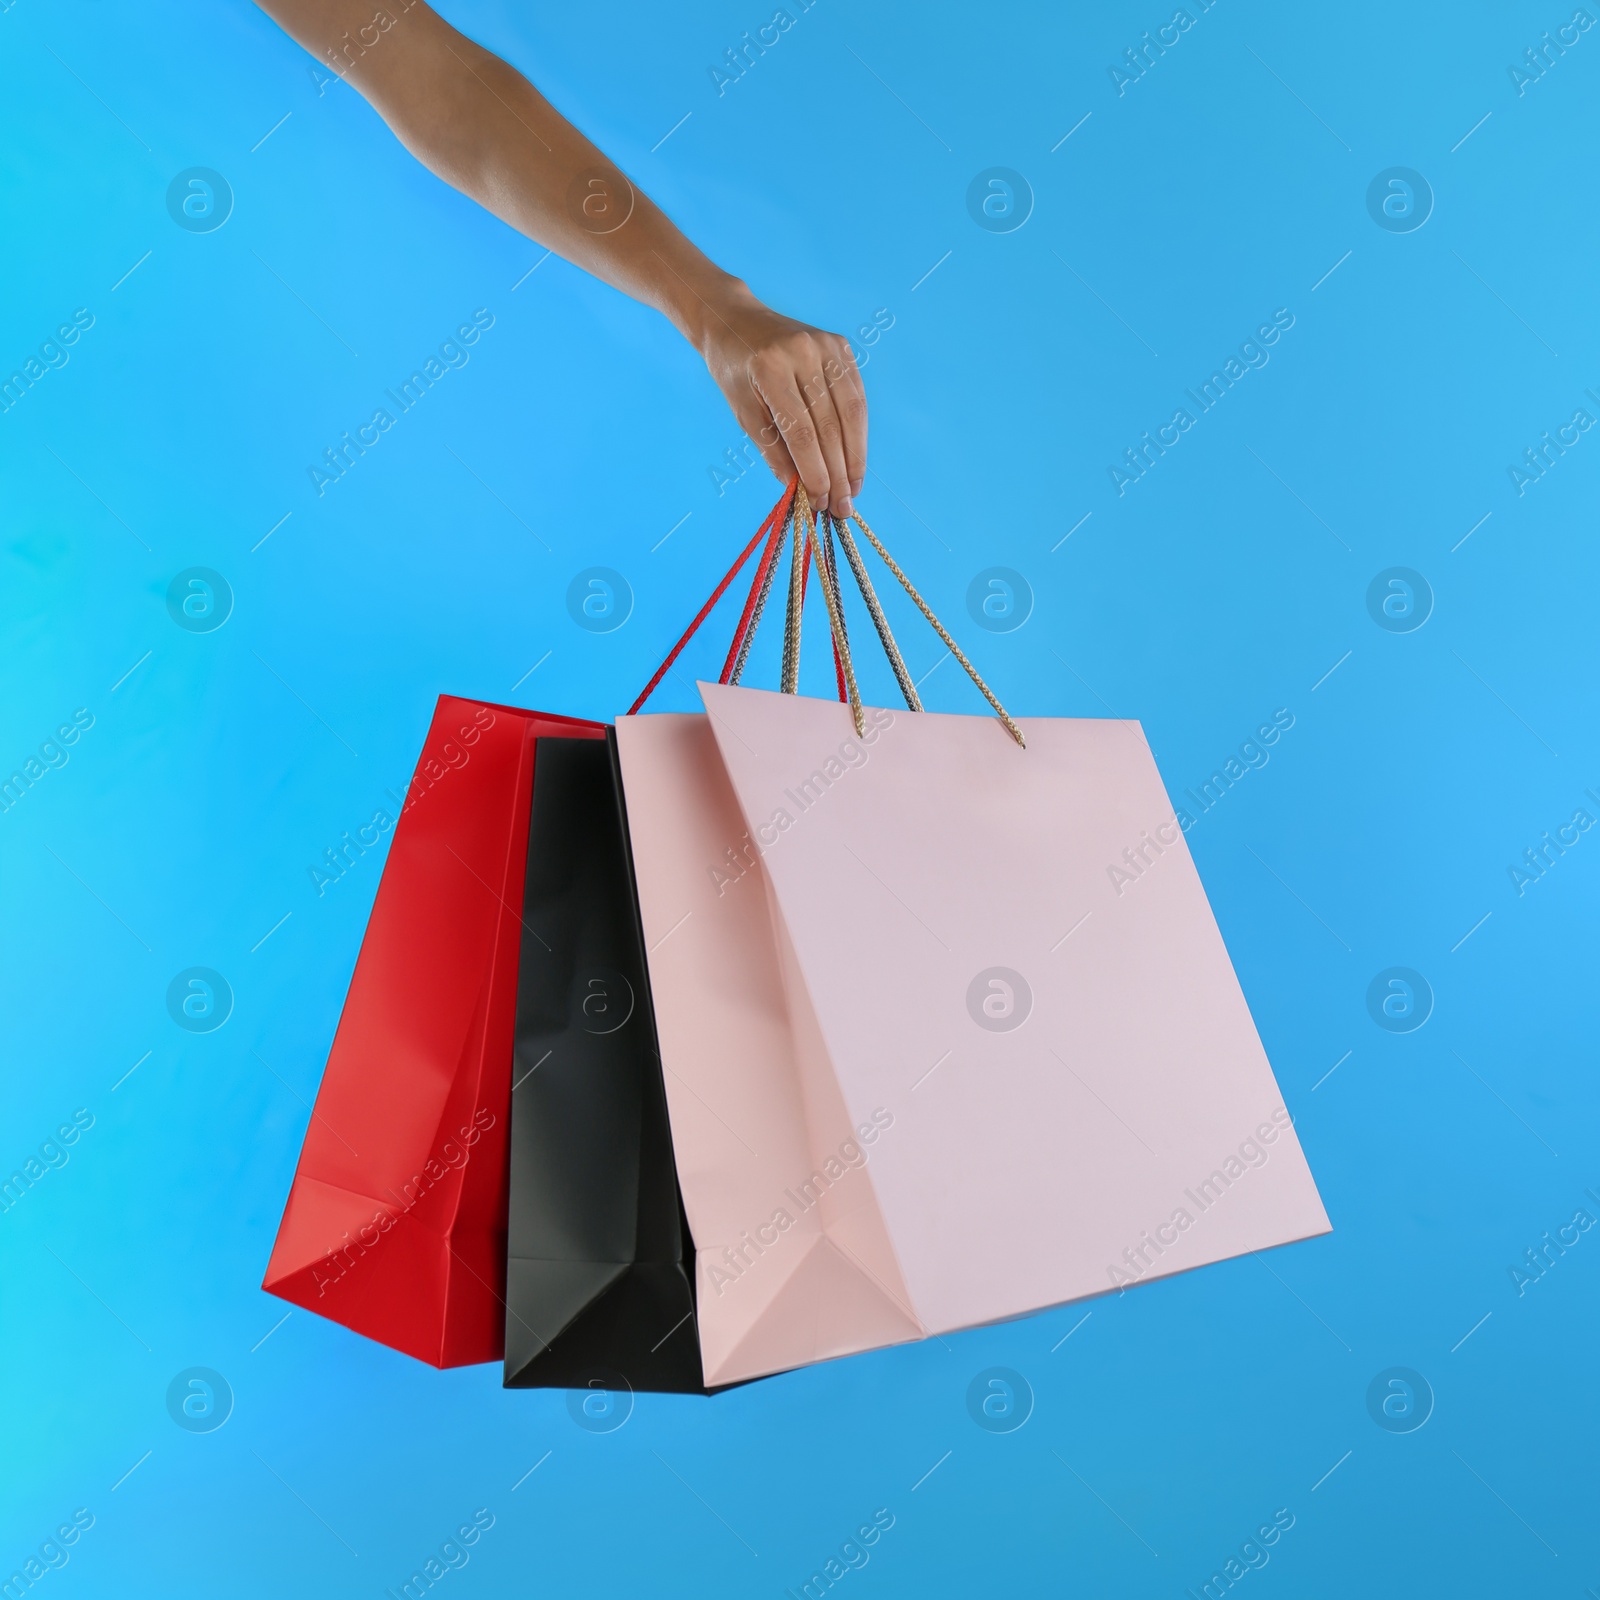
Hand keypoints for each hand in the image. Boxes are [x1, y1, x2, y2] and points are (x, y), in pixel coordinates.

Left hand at [693, 284, 866, 519]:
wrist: (737, 320)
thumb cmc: (735, 371)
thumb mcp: (744, 412)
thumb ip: (773, 449)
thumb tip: (800, 489)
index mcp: (770, 369)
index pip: (800, 432)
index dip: (814, 471)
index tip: (821, 502)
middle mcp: (803, 353)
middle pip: (829, 425)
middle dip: (838, 473)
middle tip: (841, 507)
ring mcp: (826, 346)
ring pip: (851, 413)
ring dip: (855, 458)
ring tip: (852, 490)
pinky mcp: (841, 345)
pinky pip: (856, 396)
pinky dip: (858, 432)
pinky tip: (855, 460)